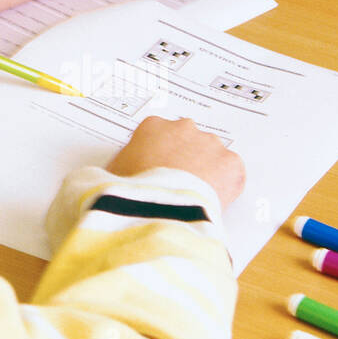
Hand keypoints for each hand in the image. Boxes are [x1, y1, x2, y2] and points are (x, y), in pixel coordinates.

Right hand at [107, 116, 245, 207]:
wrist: (157, 212)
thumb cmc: (129, 195)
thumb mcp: (109, 178)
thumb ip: (116, 170)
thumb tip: (106, 179)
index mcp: (152, 127)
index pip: (160, 135)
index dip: (160, 158)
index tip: (159, 173)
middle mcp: (183, 128)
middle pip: (189, 142)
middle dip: (186, 162)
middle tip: (178, 187)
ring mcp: (210, 144)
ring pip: (212, 157)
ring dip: (206, 173)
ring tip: (195, 200)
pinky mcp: (231, 163)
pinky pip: (231, 175)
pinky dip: (226, 188)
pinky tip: (212, 203)